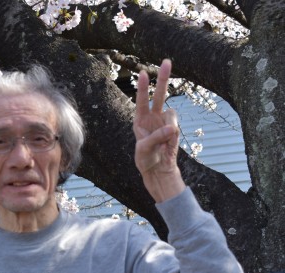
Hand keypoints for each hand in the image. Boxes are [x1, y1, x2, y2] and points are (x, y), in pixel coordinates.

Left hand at [133, 59, 184, 202]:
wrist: (158, 170)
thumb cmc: (145, 160)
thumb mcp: (144, 150)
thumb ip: (156, 137)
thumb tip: (172, 128)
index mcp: (139, 120)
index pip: (141, 100)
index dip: (142, 87)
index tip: (142, 73)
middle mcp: (152, 117)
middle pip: (159, 94)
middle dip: (163, 78)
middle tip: (167, 60)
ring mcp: (164, 122)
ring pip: (171, 112)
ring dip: (168, 125)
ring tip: (162, 142)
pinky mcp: (174, 129)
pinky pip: (176, 126)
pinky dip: (172, 134)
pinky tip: (168, 144)